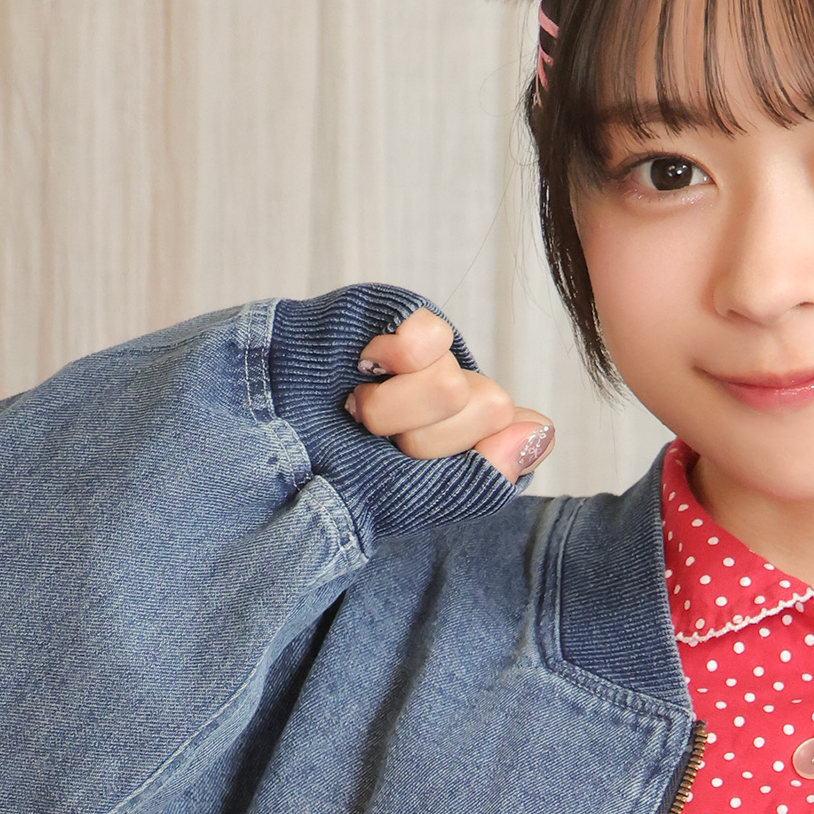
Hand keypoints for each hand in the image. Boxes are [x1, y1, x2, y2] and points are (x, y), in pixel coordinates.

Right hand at [343, 307, 554, 481]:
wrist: (270, 433)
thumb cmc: (338, 469)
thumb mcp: (412, 497)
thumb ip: (486, 476)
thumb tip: (543, 428)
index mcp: (485, 445)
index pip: (526, 441)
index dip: (469, 462)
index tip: (417, 471)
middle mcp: (472, 396)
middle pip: (491, 410)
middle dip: (422, 440)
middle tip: (383, 440)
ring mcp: (445, 355)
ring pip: (454, 383)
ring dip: (392, 410)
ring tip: (361, 408)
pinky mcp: (412, 315)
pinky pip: (429, 336)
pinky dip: (389, 360)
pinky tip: (366, 366)